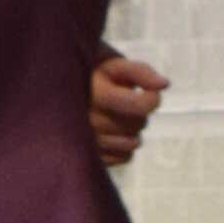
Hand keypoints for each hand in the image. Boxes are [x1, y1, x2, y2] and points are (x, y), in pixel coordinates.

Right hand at [87, 48, 169, 170]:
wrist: (58, 88)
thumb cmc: (93, 75)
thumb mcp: (114, 65)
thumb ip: (141, 72)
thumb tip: (164, 84)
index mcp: (93, 93)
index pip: (140, 106)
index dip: (153, 99)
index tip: (150, 91)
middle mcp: (86, 120)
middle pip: (138, 125)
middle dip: (140, 112)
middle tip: (126, 101)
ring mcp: (85, 142)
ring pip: (131, 144)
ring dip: (133, 130)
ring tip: (118, 116)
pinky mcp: (87, 156)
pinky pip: (124, 157)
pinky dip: (125, 145)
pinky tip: (114, 132)